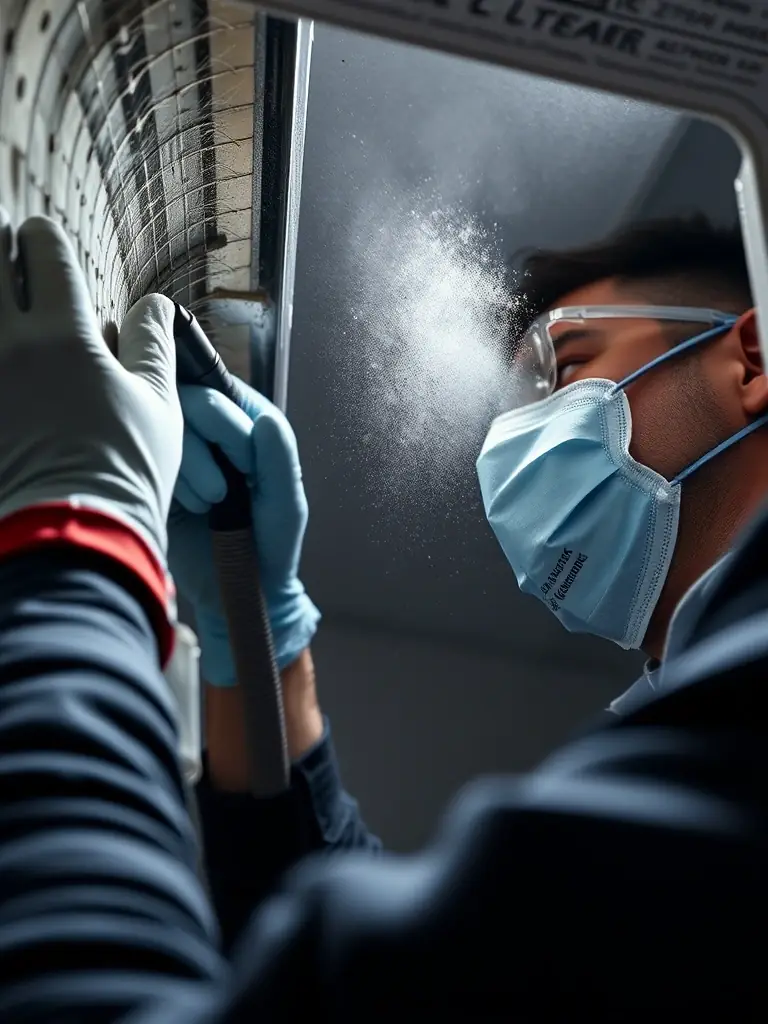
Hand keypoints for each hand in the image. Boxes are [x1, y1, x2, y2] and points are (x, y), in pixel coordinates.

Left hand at [0, 210, 181, 576]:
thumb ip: (152, 343)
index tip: (44, 240)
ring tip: (5, 302)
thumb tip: (157, 302)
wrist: (72, 539)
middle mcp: (7, 345)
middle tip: (7, 255)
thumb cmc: (125, 472)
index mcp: (64, 336)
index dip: (44, 236)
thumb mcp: (157, 404)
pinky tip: (5, 357)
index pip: (44, 251)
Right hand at [168, 381, 319, 684]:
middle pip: (188, 401)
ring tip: (210, 507)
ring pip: (164, 429)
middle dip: (206, 448)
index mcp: (247, 428)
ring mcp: (179, 454)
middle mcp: (211, 435)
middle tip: (223, 492)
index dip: (229, 425)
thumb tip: (267, 421)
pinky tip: (189, 511)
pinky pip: (145, 460)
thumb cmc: (271, 547)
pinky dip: (169, 483)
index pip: (224, 393)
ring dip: (190, 470)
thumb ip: (280, 462)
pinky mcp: (154, 477)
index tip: (246, 468)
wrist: (236, 594)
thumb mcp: (285, 506)